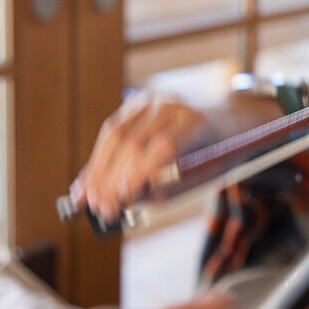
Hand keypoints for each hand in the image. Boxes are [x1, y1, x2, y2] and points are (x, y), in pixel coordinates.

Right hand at [71, 88, 283, 221]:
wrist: (222, 117)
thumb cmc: (212, 154)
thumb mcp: (198, 176)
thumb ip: (164, 188)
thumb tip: (123, 199)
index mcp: (197, 122)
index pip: (166, 145)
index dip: (141, 171)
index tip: (123, 197)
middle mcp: (172, 105)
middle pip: (133, 140)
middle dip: (112, 178)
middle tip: (102, 209)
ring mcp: (151, 100)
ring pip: (115, 133)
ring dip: (98, 170)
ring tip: (87, 201)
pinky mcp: (136, 103)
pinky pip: (111, 130)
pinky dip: (98, 159)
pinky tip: (86, 183)